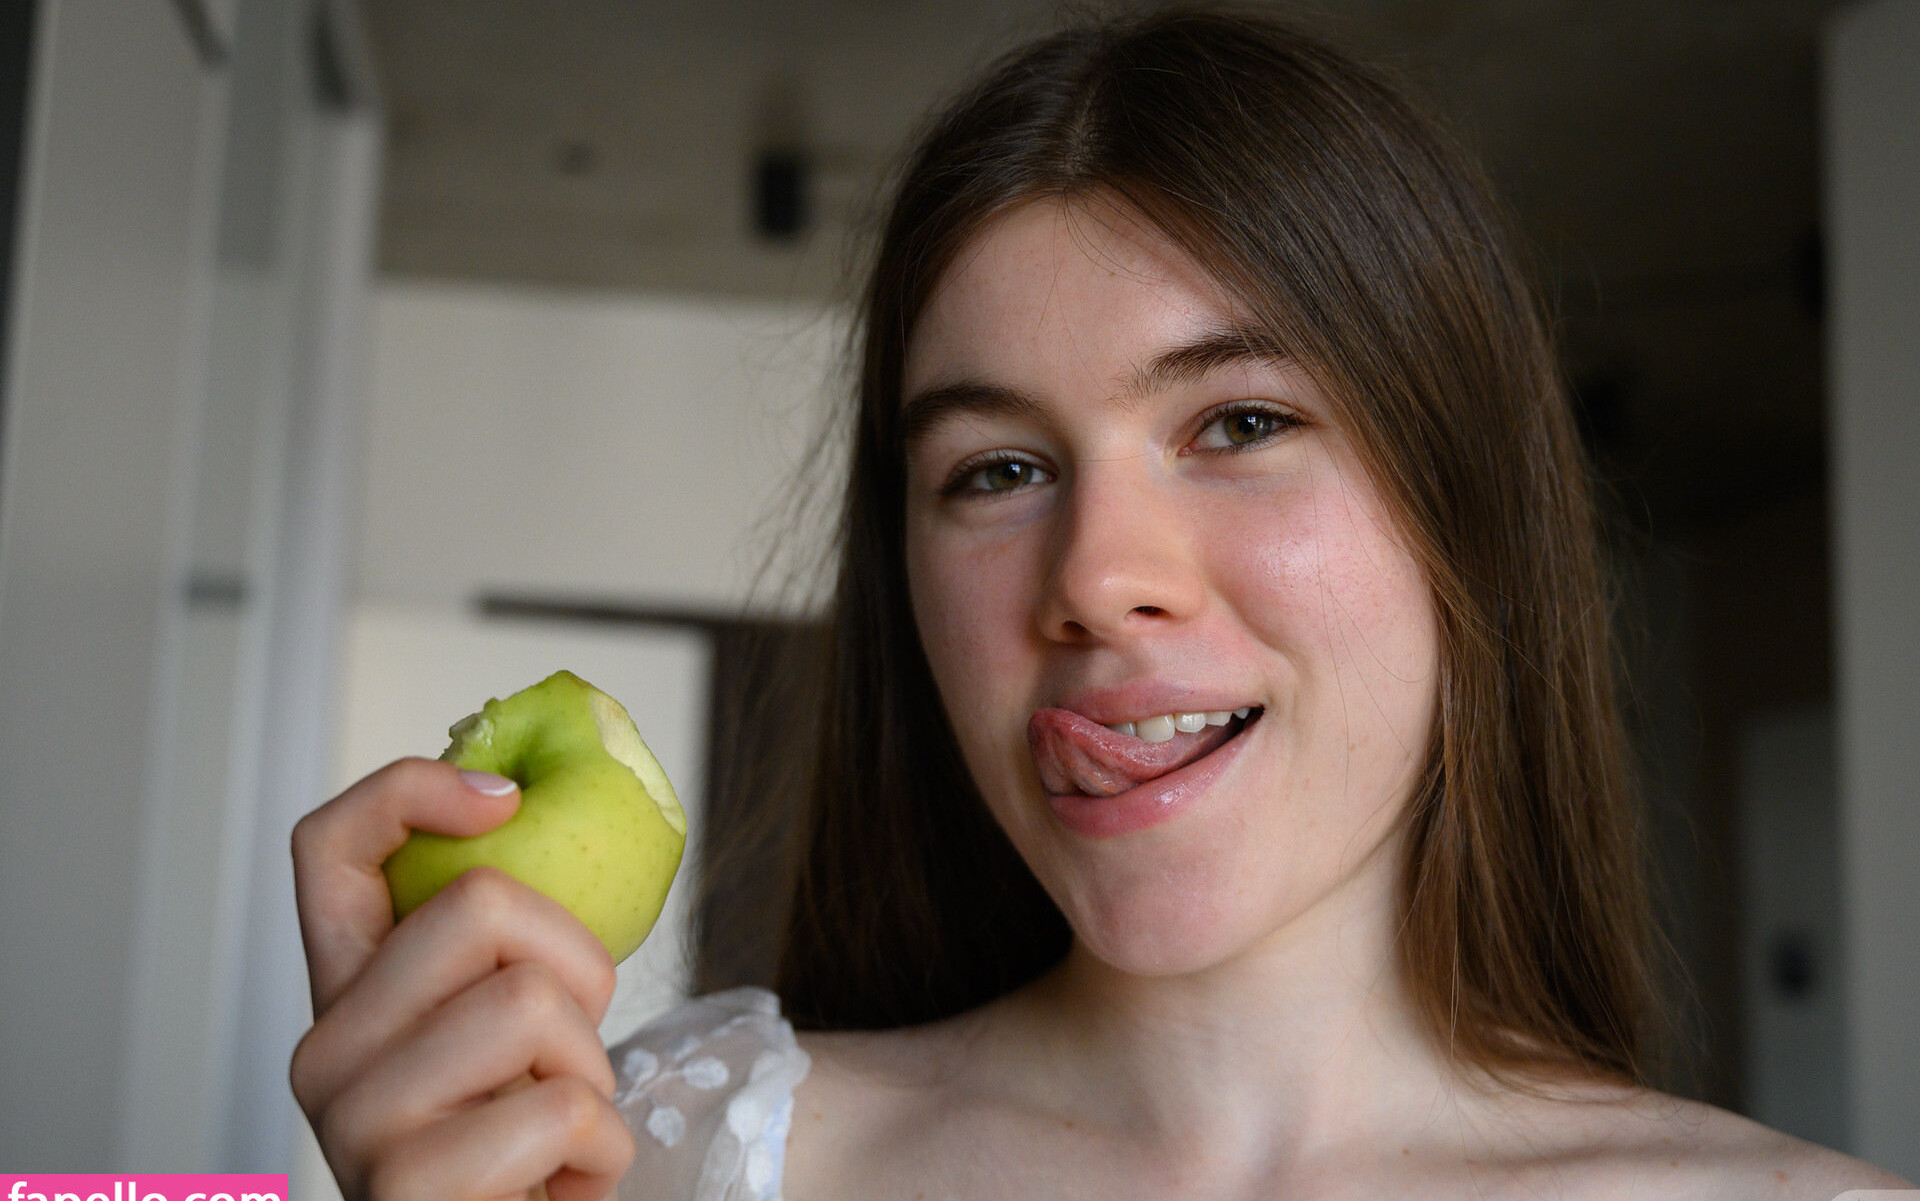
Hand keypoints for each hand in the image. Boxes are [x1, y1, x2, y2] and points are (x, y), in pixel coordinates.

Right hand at [290, 758, 635, 1200]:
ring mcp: (355, 1124)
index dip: (410, 788)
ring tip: (561, 1128)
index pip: (328, 846)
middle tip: (569, 1050)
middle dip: (579, 966)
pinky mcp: (406, 1191)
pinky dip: (603, 1150)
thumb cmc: (522, 1148)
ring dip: (592, 1071)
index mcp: (347, 993)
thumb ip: (503, 949)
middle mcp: (324, 1050)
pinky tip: (562, 1185)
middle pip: (481, 902)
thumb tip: (528, 806)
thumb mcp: (507, 1035)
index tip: (505, 799)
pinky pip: (563, 1109)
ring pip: (531, 1002)